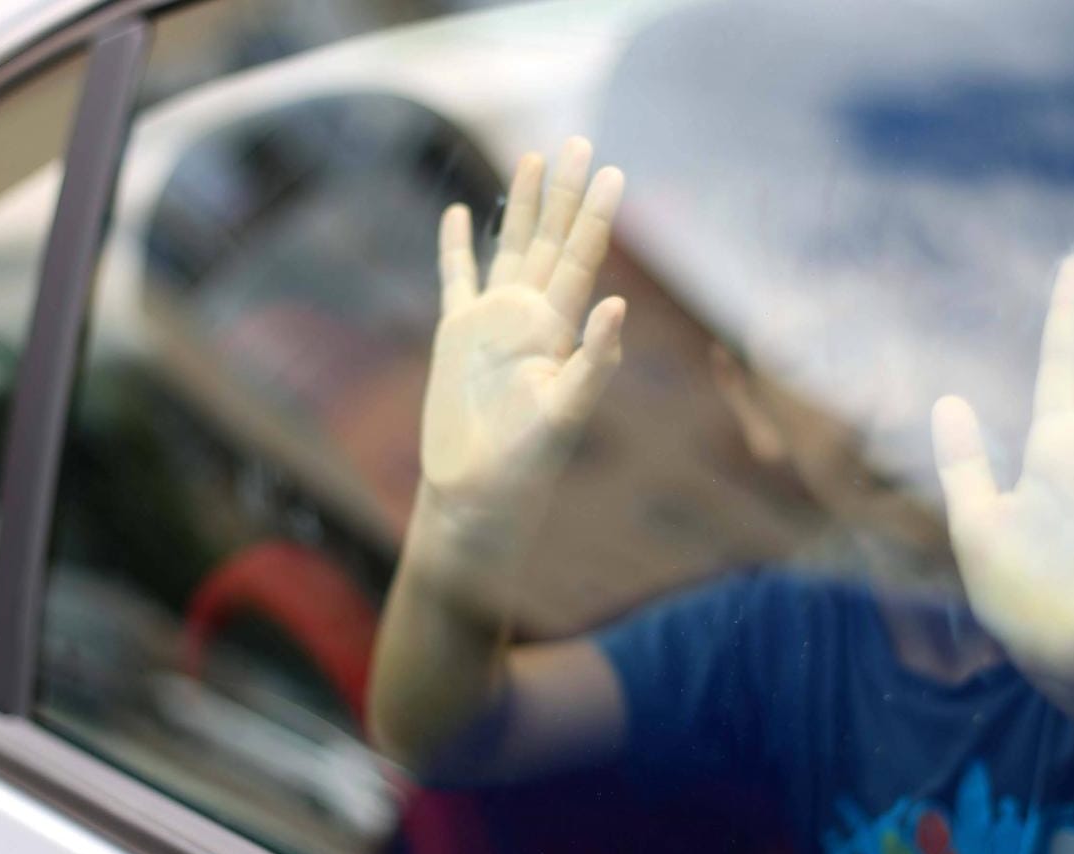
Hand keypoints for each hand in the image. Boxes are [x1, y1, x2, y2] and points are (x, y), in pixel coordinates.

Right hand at [420, 137, 625, 544]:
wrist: (480, 493)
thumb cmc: (527, 463)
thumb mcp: (566, 413)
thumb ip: (594, 361)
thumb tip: (617, 306)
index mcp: (557, 328)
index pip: (582, 259)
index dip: (597, 215)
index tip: (613, 172)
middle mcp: (529, 316)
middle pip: (551, 239)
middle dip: (564, 191)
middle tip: (579, 139)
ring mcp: (492, 323)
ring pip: (510, 248)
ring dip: (521, 205)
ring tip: (531, 158)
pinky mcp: (457, 337)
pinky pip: (457, 280)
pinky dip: (456, 247)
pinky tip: (457, 215)